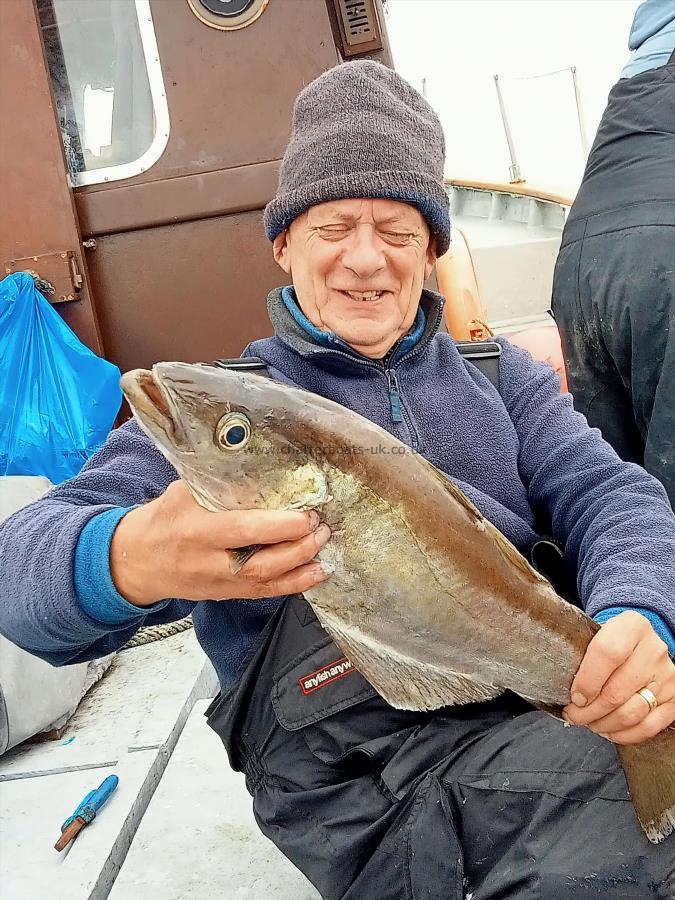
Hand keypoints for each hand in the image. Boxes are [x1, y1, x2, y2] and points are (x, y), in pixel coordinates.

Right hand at [110, 480, 330, 606]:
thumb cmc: (161, 520)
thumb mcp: (181, 493)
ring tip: (325, 545)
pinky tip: (317, 572)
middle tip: (321, 527)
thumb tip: (261, 467)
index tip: (306, 513)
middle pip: (261, 562)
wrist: (134, 562)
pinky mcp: (226, 596)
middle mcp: (208, 562)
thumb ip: (218, 486)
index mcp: (195, 530)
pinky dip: (294, 585)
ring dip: (301, 566)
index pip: (243, 530)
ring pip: (266, 582)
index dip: (279, 525)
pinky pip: (264, 594)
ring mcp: (218, 584)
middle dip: (298, 546)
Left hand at [563, 610, 674, 743]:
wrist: (639, 642)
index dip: (587, 680)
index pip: (608, 653)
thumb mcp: (595, 634)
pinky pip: (648, 727)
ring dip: (604, 724)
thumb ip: (581, 654)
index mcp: (633, 626)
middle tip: (573, 715)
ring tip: (589, 723)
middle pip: (617, 691)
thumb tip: (561, 688)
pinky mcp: (674, 698)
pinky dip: (624, 734)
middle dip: (589, 711)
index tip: (574, 697)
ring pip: (632, 713)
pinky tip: (608, 730)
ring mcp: (667, 676)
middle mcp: (654, 650)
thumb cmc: (610, 641)